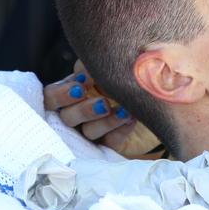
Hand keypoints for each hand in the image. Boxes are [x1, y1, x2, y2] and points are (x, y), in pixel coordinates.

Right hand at [44, 62, 163, 158]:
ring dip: (105, 122)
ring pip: (89, 132)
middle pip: (66, 118)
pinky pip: (110, 142)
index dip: (61, 94)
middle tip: (103, 103)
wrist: (158, 93)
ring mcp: (93, 131)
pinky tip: (131, 118)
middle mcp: (78, 114)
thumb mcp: (109, 65)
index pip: (50, 98)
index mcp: (71, 92)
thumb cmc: (128, 73)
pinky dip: (120, 130)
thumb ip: (91, 65)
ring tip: (124, 111)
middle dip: (83, 110)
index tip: (83, 83)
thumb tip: (84, 69)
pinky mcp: (111, 145)